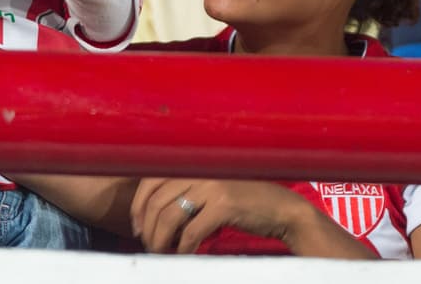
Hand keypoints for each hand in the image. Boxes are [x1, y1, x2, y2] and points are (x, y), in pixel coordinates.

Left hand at [130, 177, 311, 253]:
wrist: (283, 210)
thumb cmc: (246, 204)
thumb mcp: (212, 192)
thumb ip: (188, 195)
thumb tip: (155, 217)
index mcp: (193, 165)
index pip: (152, 180)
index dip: (138, 205)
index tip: (137, 226)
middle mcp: (199, 171)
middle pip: (157, 201)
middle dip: (148, 228)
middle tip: (150, 245)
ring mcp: (211, 187)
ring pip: (170, 217)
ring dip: (161, 240)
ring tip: (162, 253)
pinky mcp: (223, 206)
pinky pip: (192, 231)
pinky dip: (183, 247)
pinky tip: (184, 254)